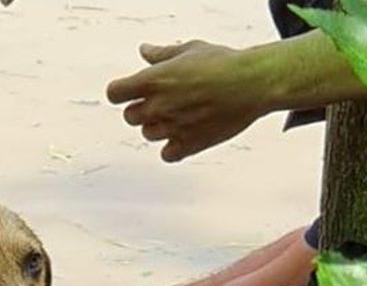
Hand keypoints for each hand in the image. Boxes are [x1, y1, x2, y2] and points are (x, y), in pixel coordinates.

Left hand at [106, 40, 274, 161]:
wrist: (252, 84)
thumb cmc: (223, 64)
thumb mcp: (188, 50)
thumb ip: (161, 54)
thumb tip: (145, 52)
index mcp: (152, 81)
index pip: (114, 94)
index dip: (122, 92)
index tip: (131, 91)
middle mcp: (157, 106)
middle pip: (130, 116)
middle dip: (142, 109)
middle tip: (163, 101)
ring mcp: (173, 128)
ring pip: (148, 135)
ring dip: (158, 127)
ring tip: (179, 116)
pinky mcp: (190, 144)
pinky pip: (168, 155)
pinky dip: (172, 148)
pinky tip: (184, 136)